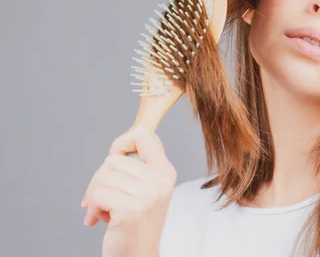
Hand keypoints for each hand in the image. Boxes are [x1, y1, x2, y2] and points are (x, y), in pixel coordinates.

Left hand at [81, 126, 176, 256]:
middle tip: (105, 198)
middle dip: (100, 178)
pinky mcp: (131, 209)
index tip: (116, 158)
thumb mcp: (145, 189)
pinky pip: (97, 195)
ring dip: (95, 195)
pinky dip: (93, 207)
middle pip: (113, 159)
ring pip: (103, 176)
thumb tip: (119, 146)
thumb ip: (137, 167)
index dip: (122, 143)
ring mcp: (148, 195)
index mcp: (166, 171)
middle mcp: (161, 180)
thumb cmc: (135, 222)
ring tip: (105, 210)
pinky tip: (101, 219)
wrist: (138, 255)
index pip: (143, 136)